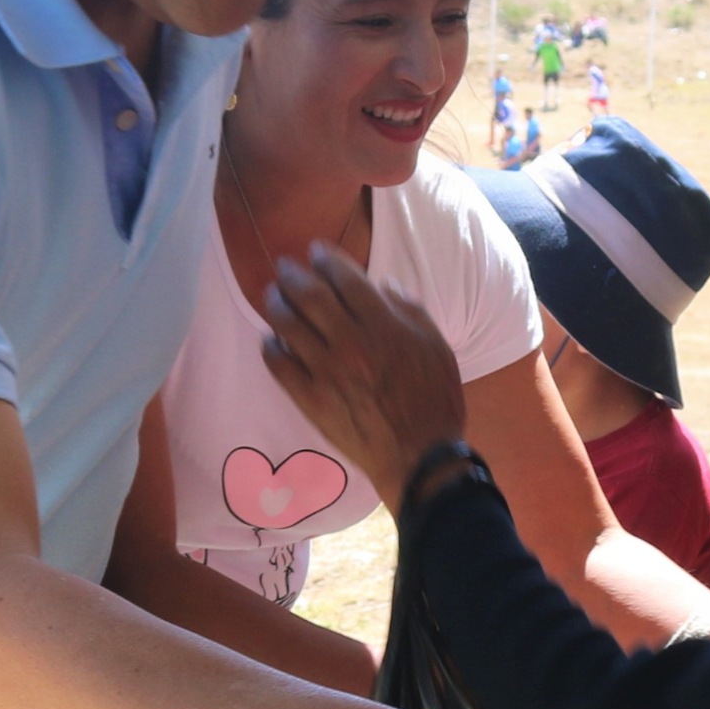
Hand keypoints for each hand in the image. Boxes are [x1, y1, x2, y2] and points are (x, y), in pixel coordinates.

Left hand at [259, 244, 468, 503]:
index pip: (346, 279)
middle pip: (310, 295)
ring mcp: (326, 371)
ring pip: (288, 325)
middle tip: (285, 266)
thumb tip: (385, 285)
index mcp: (383, 325)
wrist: (420, 456)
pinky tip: (271, 340)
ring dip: (276, 304)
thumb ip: (412, 311)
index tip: (316, 251)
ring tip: (273, 296)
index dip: (327, 259)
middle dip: (293, 274)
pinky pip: (279, 365)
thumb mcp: (439, 348)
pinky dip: (271, 347)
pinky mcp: (310, 399)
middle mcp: (350, 342)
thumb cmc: (435, 401)